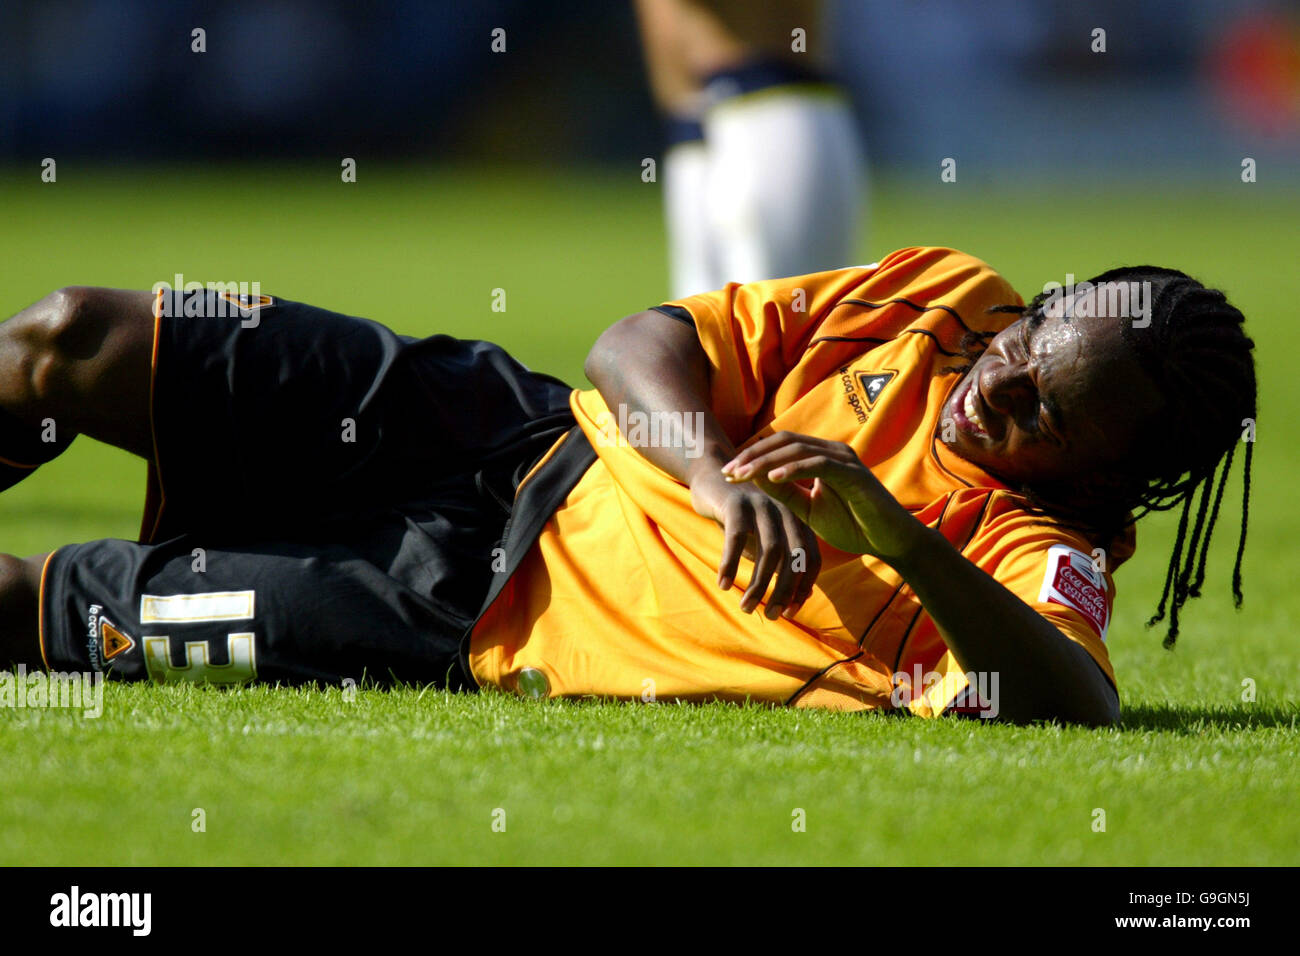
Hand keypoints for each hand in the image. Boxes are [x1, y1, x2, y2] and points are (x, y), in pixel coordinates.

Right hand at [688, 464, 822, 619]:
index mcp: (798, 521)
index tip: (791, 614)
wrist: (710, 477)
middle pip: (795, 557)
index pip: (811, 560)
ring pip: (769, 551)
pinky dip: (731, 564)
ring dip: (758, 585)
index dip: (803, 589)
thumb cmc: (740, 517)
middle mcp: (786, 512)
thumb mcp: (764, 540)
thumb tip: (806, 596)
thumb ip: (784, 563)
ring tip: (746, 607)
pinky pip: (737, 538)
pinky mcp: (736, 502)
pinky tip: (723, 584)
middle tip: (771, 616)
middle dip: (785, 591)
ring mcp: (762, 505)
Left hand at [721, 432, 922, 565]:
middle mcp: (832, 451)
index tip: (728, 474)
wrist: (888, 541)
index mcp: (821, 456)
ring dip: (766, 461)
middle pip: (784, 441)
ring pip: (797, 449)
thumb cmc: (851, 525)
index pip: (780, 445)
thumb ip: (784, 493)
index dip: (752, 455)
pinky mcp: (853, 473)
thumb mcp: (807, 510)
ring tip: (742, 475)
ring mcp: (844, 459)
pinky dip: (793, 469)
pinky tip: (772, 478)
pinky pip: (818, 464)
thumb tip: (753, 479)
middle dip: (752, 455)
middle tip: (728, 472)